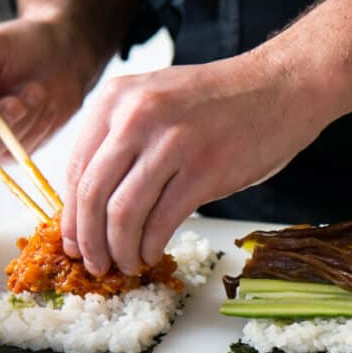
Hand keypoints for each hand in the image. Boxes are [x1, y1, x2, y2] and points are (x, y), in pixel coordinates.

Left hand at [62, 51, 331, 275]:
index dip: (71, 215)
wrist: (280, 87)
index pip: (75, 168)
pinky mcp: (204, 170)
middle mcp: (136, 117)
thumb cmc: (222, 101)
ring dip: (118, 250)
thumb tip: (95, 202)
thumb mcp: (158, 100)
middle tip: (94, 264)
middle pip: (92, 194)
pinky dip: (149, 247)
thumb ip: (124, 138)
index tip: (73, 241)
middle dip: (88, 241)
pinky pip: (161, 221)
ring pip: (122, 214)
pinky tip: (151, 254)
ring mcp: (171, 143)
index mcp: (116, 98)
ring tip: (125, 264)